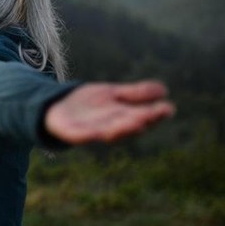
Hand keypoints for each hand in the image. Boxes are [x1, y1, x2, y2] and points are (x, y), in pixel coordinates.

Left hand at [45, 80, 175, 143]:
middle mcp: (110, 127)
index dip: (155, 114)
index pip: (142, 116)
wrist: (56, 107)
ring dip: (122, 129)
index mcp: (121, 117)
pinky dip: (90, 134)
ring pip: (109, 132)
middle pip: (127, 125)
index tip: (169, 108)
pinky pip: (82, 136)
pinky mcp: (72, 134)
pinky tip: (99, 132)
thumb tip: (164, 90)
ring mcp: (91, 131)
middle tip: (155, 115)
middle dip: (141, 120)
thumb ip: (135, 94)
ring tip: (137, 121)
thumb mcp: (113, 94)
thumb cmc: (88, 104)